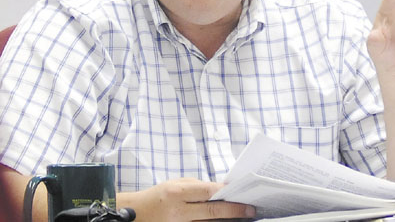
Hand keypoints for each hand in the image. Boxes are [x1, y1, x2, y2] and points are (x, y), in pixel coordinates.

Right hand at [118, 178, 254, 221]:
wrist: (134, 215)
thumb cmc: (158, 196)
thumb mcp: (175, 185)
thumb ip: (198, 187)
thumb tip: (222, 188)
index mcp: (177, 194)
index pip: (208, 192)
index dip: (227, 193)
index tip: (243, 193)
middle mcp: (178, 212)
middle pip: (211, 212)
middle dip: (234, 211)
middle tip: (251, 210)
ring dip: (226, 221)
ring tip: (242, 218)